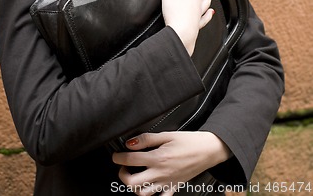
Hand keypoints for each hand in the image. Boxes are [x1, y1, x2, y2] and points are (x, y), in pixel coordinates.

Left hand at [112, 131, 231, 195]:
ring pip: (143, 194)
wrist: (208, 150)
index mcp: (158, 158)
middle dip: (122, 174)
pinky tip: (150, 186)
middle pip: (132, 182)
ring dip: (134, 186)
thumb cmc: (189, 141)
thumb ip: (147, 139)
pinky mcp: (173, 187)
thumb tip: (131, 143)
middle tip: (123, 166)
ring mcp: (167, 183)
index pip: (130, 160)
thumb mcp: (167, 135)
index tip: (116, 154)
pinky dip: (153, 194)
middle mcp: (161, 173)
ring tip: (134, 176)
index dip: (118, 157)